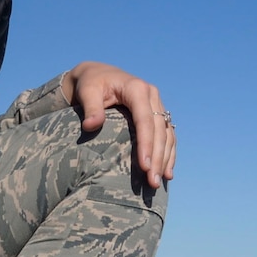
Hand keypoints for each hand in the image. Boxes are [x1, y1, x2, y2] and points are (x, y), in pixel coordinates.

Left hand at [60, 61, 176, 187]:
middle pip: (159, 130)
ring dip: (165, 158)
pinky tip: (167, 172)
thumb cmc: (91, 83)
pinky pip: (167, 135)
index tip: (143, 166)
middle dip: (157, 157)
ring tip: (159, 181)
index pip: (145, 120)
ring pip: (167, 134)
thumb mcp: (87, 91)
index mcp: (137, 89)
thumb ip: (90, 107)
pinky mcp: (157, 114)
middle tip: (152, 182)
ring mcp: (157, 105)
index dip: (146, 144)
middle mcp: (152, 96)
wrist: (99, 74)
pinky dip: (169, 153)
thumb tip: (90, 126)